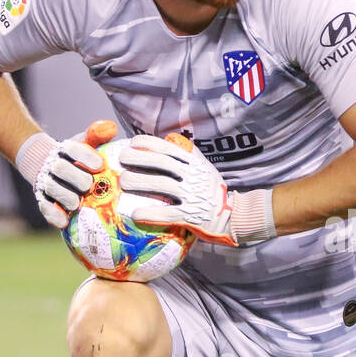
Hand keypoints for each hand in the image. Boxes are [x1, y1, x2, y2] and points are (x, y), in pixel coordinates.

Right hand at [27, 120, 116, 229]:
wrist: (48, 165)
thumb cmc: (76, 157)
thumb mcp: (86, 143)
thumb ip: (98, 135)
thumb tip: (111, 127)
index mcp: (65, 149)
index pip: (74, 148)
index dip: (86, 156)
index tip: (99, 166)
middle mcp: (53, 164)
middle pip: (60, 168)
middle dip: (76, 178)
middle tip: (89, 186)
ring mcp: (46, 182)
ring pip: (51, 187)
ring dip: (65, 196)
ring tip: (78, 204)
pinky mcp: (43, 199)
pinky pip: (44, 206)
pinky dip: (53, 215)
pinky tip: (64, 221)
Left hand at [118, 133, 237, 245]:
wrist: (233, 216)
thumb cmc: (215, 192)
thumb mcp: (206, 169)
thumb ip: (191, 155)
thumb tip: (172, 140)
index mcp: (195, 164)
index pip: (168, 148)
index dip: (148, 143)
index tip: (132, 143)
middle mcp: (193, 177)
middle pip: (162, 163)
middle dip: (139, 159)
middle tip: (121, 160)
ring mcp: (193, 196)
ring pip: (162, 185)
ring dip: (140, 182)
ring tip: (123, 183)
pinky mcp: (192, 216)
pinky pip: (168, 213)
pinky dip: (150, 213)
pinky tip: (135, 214)